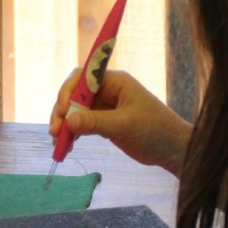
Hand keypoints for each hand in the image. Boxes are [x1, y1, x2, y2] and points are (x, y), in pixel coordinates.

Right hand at [49, 69, 191, 175]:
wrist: (172, 149)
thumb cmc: (154, 130)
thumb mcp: (123, 125)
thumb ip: (95, 122)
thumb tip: (68, 122)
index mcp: (115, 81)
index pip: (82, 77)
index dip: (68, 92)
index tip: (63, 111)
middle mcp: (107, 90)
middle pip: (74, 94)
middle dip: (62, 112)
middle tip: (55, 133)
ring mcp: (104, 107)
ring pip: (75, 110)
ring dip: (65, 125)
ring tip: (59, 144)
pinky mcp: (104, 122)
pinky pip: (81, 123)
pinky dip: (73, 133)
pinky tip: (67, 146)